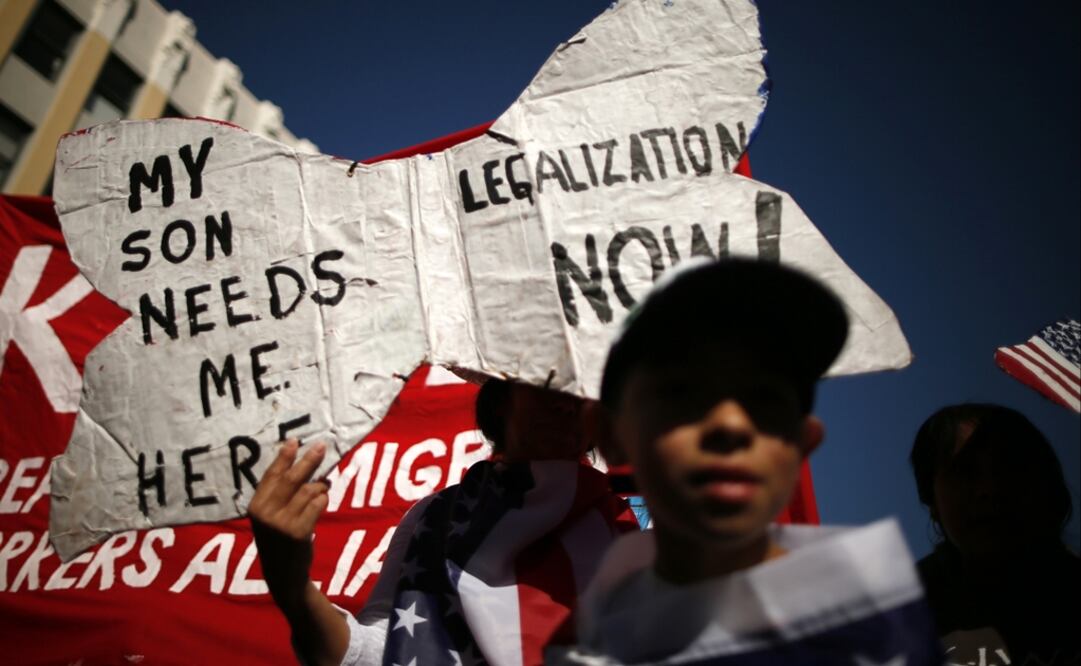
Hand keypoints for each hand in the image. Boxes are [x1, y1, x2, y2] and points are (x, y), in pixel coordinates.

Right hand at [249, 439, 328, 615]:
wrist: (282, 573)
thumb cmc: (277, 538)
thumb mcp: (269, 516)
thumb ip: (278, 494)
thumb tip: (301, 464)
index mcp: (256, 506)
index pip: (271, 475)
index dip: (284, 457)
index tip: (294, 440)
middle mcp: (266, 513)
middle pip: (292, 478)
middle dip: (309, 460)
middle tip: (321, 446)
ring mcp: (283, 523)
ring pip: (310, 491)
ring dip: (321, 486)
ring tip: (323, 487)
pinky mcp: (299, 532)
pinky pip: (318, 504)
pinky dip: (323, 499)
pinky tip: (321, 501)